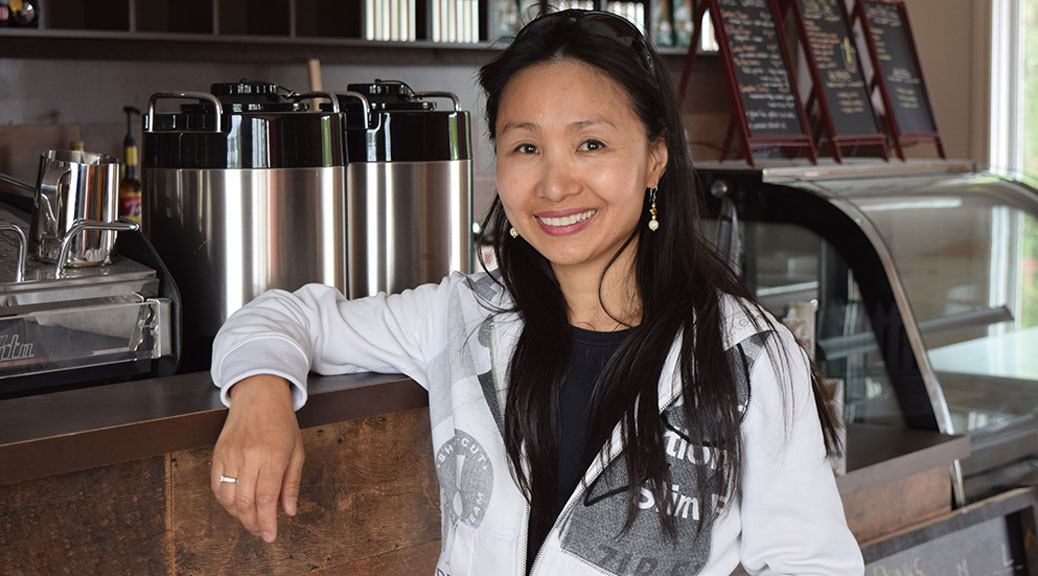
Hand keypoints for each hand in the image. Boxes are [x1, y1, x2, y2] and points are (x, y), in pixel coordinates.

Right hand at [211, 374, 304, 542]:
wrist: (259, 396)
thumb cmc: (281, 422)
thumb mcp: (297, 451)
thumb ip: (291, 483)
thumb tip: (288, 511)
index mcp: (272, 455)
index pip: (266, 498)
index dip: (267, 522)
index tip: (270, 535)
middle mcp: (249, 456)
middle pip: (245, 502)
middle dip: (253, 523)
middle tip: (261, 531)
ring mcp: (230, 454)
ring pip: (227, 497)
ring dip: (238, 514)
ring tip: (251, 519)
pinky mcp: (218, 453)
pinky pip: (216, 485)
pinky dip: (225, 501)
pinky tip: (237, 504)